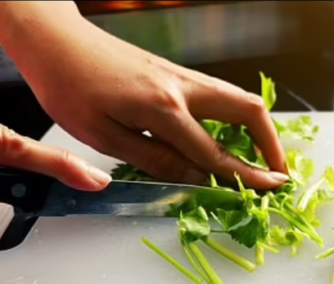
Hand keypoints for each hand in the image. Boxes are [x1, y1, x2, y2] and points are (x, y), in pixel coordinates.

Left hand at [0, 17, 288, 189]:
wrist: (56, 42)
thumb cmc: (68, 88)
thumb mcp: (103, 136)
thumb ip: (153, 159)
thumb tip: (194, 178)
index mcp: (162, 108)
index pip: (214, 151)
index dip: (245, 175)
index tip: (270, 190)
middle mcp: (181, 86)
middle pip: (246, 111)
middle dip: (270, 143)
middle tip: (277, 172)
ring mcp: (181, 75)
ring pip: (237, 98)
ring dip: (256, 128)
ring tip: (261, 157)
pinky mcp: (174, 72)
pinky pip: (219, 94)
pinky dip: (235, 117)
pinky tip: (228, 134)